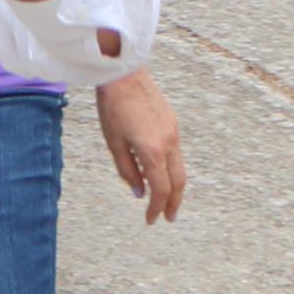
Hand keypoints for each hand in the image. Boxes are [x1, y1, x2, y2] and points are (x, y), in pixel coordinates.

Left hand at [96, 72, 186, 222]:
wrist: (124, 72)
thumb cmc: (113, 105)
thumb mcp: (113, 141)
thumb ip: (127, 169)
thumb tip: (139, 193)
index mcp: (152, 151)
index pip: (160, 189)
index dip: (156, 208)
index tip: (151, 220)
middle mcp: (168, 144)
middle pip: (178, 182)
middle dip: (173, 203)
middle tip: (168, 217)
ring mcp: (173, 133)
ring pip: (180, 168)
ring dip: (174, 186)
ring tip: (166, 199)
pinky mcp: (172, 123)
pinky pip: (176, 153)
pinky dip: (171, 168)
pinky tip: (160, 171)